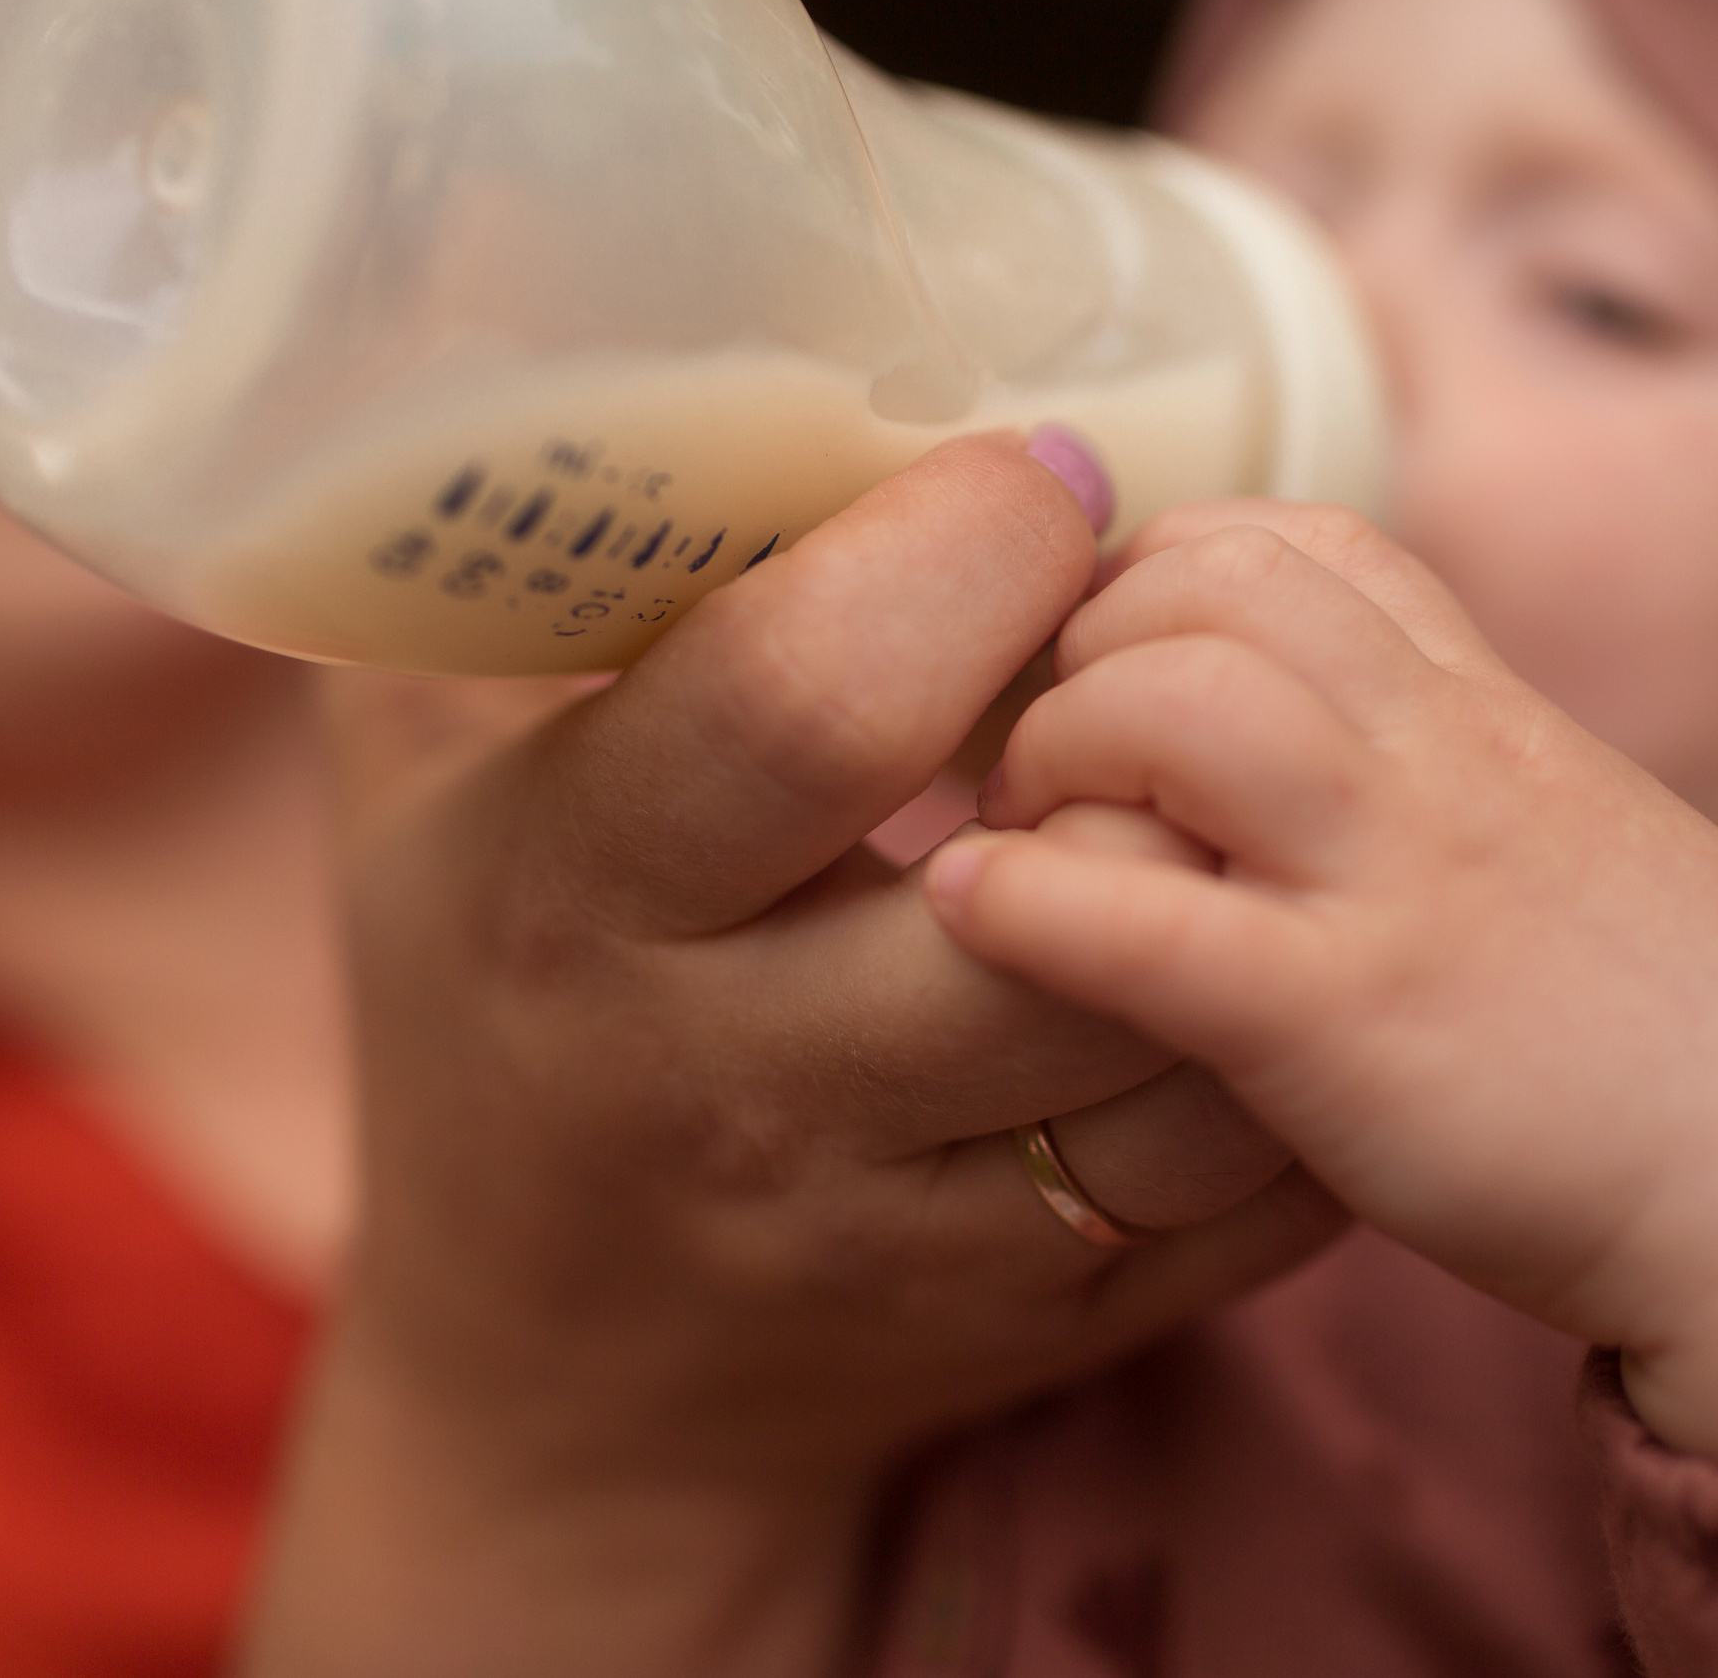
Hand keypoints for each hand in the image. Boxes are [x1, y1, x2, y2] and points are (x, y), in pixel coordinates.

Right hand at [246, 443, 1335, 1677]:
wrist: (565, 1382)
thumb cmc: (497, 1013)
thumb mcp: (414, 800)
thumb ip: (475, 590)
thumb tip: (539, 337)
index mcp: (582, 906)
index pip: (809, 702)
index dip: (967, 552)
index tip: (1043, 480)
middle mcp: (751, 1087)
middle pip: (1050, 893)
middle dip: (1146, 731)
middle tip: (1154, 646)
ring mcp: (920, 1233)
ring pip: (1195, 1045)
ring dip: (1254, 882)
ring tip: (1220, 785)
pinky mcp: (1058, 1320)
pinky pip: (1262, 1175)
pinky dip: (1303, 1040)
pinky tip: (1260, 939)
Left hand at [926, 502, 1717, 1462]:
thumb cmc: (1681, 1033)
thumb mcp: (1563, 842)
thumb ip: (1435, 775)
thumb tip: (1291, 759)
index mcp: (1489, 706)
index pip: (1286, 539)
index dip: (1150, 582)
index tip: (1097, 673)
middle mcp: (1443, 756)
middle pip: (1196, 587)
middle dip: (1069, 655)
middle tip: (1029, 771)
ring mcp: (1401, 880)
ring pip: (1165, 706)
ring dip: (1047, 758)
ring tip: (1022, 843)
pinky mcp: (1358, 1025)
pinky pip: (1149, 925)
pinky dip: (1031, 905)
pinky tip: (976, 914)